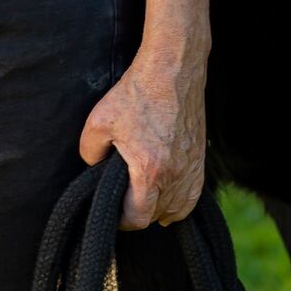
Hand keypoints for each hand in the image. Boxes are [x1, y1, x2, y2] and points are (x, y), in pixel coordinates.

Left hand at [79, 56, 205, 228]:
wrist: (173, 69)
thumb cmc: (137, 93)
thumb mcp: (98, 122)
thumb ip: (90, 153)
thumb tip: (94, 167)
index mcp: (150, 171)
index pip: (138, 218)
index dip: (121, 220)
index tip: (112, 212)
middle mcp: (176, 175)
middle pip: (158, 215)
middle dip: (139, 213)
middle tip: (123, 200)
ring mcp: (192, 168)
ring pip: (179, 209)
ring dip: (160, 209)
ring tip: (143, 198)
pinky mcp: (201, 158)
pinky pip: (193, 195)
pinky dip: (180, 200)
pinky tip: (167, 192)